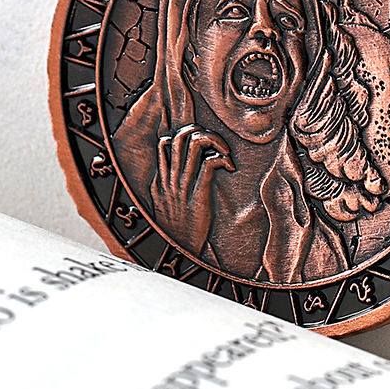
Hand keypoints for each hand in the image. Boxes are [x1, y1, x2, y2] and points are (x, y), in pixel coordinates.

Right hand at [151, 124, 234, 256]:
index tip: (200, 141)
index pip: (165, 142)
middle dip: (201, 131)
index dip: (184, 133)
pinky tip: (229, 166)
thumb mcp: (163, 206)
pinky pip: (208, 164)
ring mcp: (183, 188)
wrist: (178, 256)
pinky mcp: (198, 196)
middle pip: (181, 136)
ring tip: (224, 152)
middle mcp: (169, 180)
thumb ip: (167, 186)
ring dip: (215, 141)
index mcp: (160, 181)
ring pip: (195, 144)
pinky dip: (222, 158)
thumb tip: (173, 168)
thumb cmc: (176, 231)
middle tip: (215, 144)